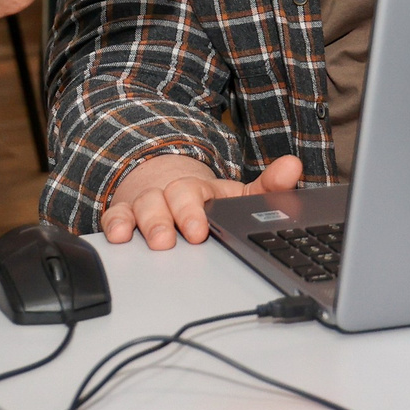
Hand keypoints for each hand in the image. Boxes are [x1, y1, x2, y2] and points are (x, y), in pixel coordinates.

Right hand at [101, 152, 302, 249]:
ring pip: (142, 207)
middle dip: (171, 219)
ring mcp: (146, 202)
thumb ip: (267, 186)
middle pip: (167, 199)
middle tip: (177, 240)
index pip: (195, 193)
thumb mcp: (236, 195)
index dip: (194, 211)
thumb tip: (294, 166)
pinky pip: (115, 216)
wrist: (162, 180)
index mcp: (198, 189)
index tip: (199, 230)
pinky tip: (118, 237)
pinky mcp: (124, 213)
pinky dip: (115, 225)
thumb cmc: (202, 198)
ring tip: (156, 243)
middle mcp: (169, 192)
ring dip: (148, 225)